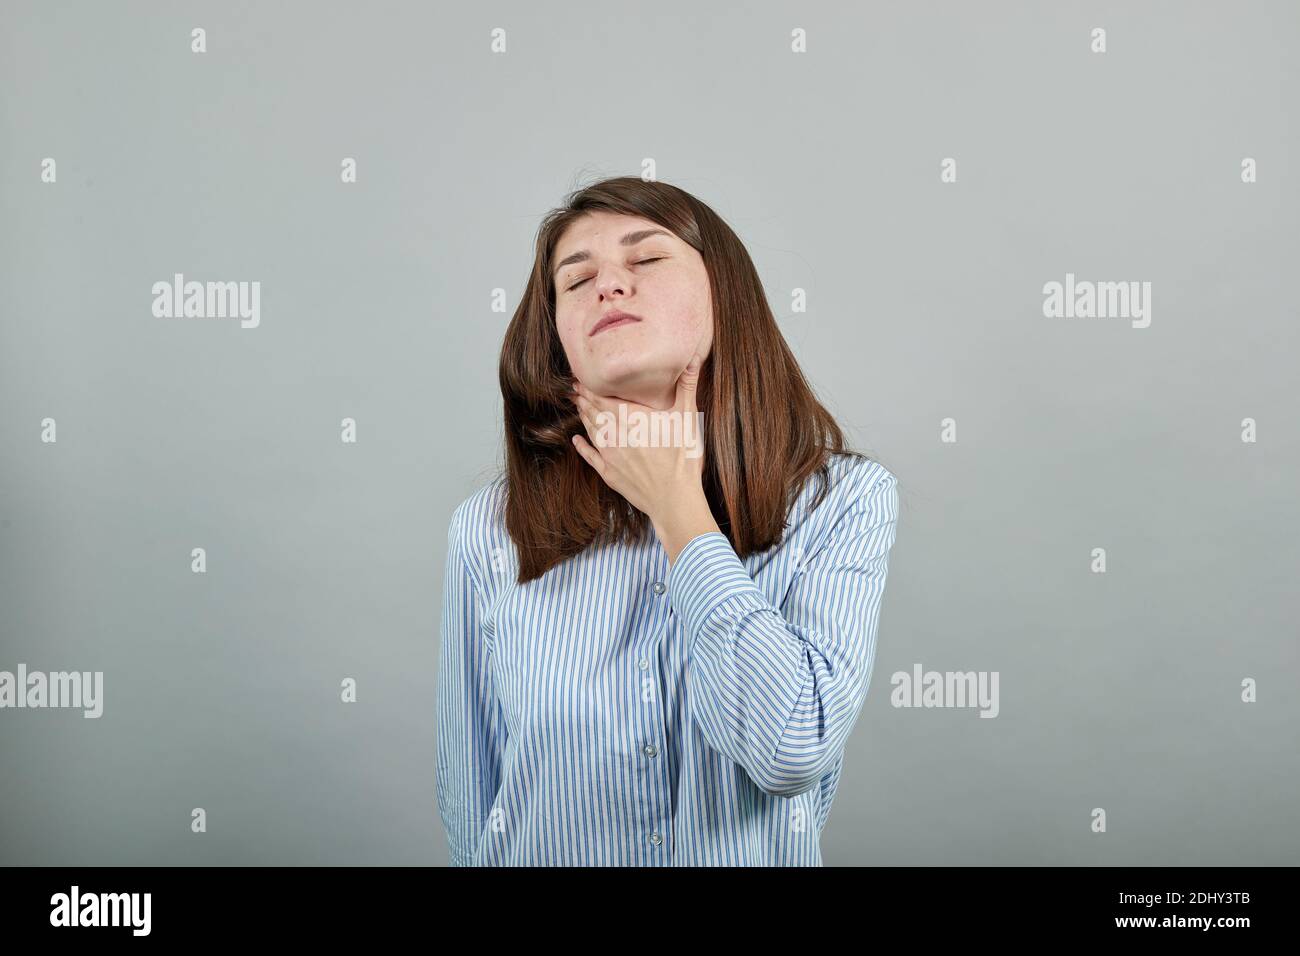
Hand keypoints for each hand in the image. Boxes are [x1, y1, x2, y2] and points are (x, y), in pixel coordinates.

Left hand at [569, 353, 705, 525]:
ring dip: (583, 417)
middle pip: (594, 413)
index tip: (582, 378)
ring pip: (591, 431)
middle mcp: (616, 433)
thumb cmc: (683, 458)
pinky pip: (590, 456)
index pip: (604, 398)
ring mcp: (610, 455)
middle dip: (584, 399)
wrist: (675, 499)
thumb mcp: (687, 418)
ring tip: (578, 406)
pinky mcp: (609, 473)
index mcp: (632, 417)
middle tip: (575, 388)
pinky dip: (582, 446)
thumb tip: (693, 358)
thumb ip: (687, 386)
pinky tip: (576, 439)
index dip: (591, 387)